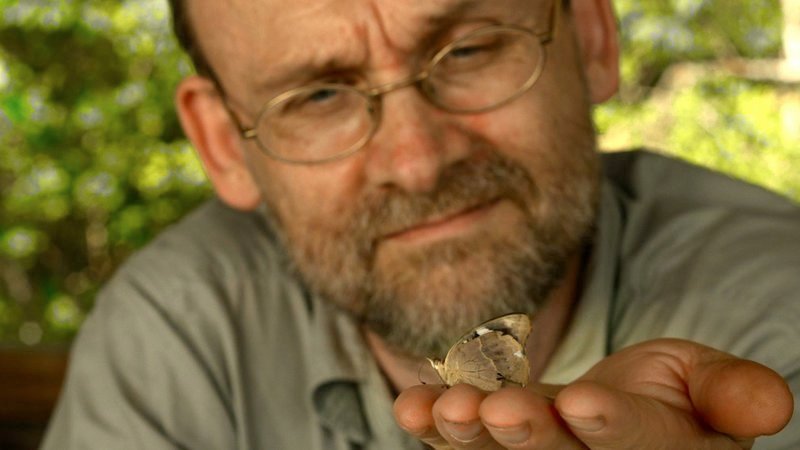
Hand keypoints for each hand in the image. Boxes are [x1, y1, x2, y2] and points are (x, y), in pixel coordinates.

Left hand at [393, 338, 792, 448]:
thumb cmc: (672, 395)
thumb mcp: (707, 382)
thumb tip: (770, 405)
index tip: (580, 404)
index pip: (638, 448)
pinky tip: (412, 406)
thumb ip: (729, 392)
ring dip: (470, 435)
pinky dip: (436, 428)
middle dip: (528, 437)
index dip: (611, 428)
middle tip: (501, 408)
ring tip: (447, 407)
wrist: (614, 407)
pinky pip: (464, 448)